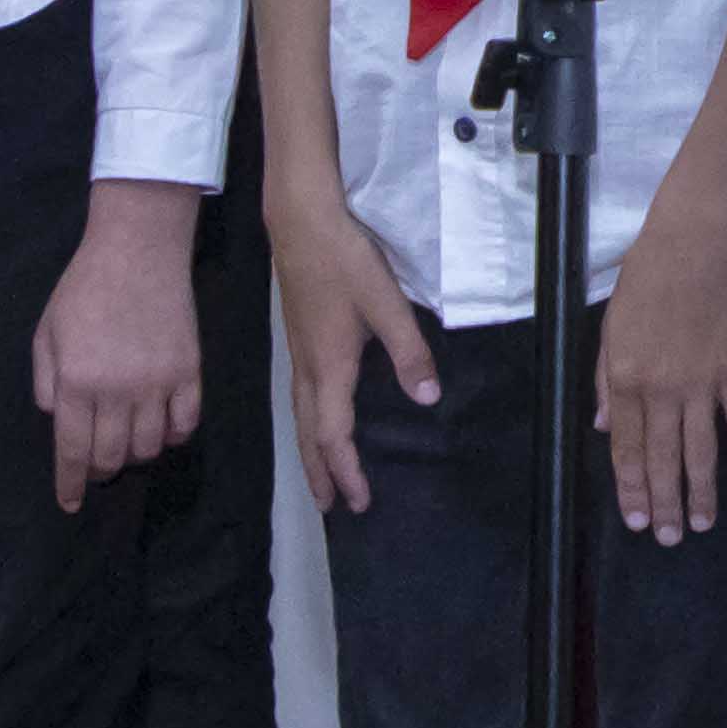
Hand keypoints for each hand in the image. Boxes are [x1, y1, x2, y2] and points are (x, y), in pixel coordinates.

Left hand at [35, 178, 206, 510]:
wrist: (138, 250)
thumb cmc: (84, 288)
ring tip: (127, 440)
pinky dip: (172, 436)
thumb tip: (58, 419)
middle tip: (97, 464)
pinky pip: (185, 425)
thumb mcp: (46, 332)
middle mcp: (117, 391)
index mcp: (77, 382)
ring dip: (135, 454)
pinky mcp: (189, 373)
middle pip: (112, 457)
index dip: (70, 483)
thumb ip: (46, 381)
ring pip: (149, 448)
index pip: (73, 450)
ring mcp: (157, 384)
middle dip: (100, 470)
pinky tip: (160, 426)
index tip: (70, 503)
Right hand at [270, 184, 434, 517]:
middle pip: (308, 435)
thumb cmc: (343, 259)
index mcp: (329, 366)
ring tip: (320, 475)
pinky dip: (308, 423)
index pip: (333, 435)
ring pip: (299, 416)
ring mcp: (298, 352)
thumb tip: (427, 399)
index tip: (359, 502)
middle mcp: (308, 367)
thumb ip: (410, 351)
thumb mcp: (386, 303)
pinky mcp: (299, 336)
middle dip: (319, 473)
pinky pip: (299, 397)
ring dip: (310, 451)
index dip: (345, 472)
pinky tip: (319, 416)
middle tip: (330, 508)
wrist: (300, 219)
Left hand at [594, 219, 726, 543]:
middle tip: (668, 539)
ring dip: (702, 494)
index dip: (631, 488)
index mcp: (626, 379)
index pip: (628, 448)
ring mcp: (702, 385)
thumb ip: (606, 382)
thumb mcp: (609, 329)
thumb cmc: (644, 281)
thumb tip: (607, 428)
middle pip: (663, 460)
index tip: (635, 519)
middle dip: (664, 504)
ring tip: (703, 525)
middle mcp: (662, 391)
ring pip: (701, 452)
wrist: (692, 247)